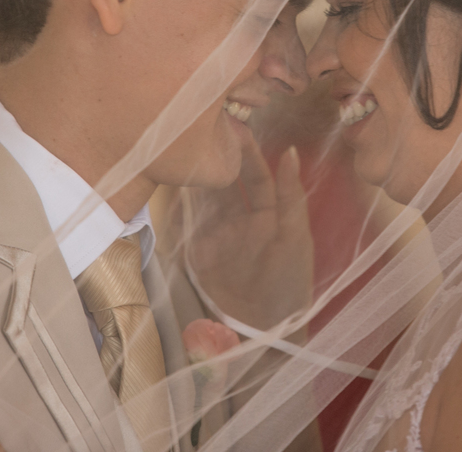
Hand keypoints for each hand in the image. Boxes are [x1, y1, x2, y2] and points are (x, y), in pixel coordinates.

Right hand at [188, 137, 313, 330]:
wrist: (263, 332)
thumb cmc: (289, 284)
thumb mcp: (295, 238)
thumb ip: (291, 196)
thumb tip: (293, 151)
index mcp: (267, 214)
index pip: (255, 175)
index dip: (246, 152)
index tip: (234, 128)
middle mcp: (239, 220)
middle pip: (224, 182)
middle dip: (214, 158)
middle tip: (201, 133)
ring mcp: (215, 235)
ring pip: (202, 198)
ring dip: (193, 178)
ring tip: (181, 152)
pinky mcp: (195, 253)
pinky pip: (182, 224)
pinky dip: (174, 207)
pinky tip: (166, 188)